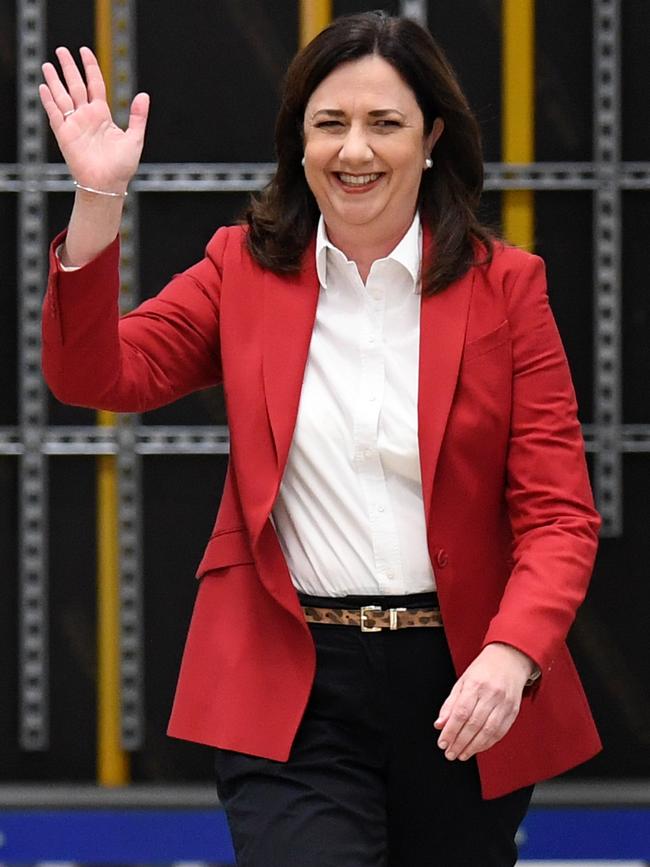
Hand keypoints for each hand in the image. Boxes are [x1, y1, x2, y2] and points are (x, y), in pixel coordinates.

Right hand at [39, 46, 148, 193]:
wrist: (108, 184)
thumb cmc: (122, 166)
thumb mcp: (135, 138)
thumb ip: (138, 116)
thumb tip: (144, 95)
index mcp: (102, 115)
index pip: (95, 85)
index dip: (90, 67)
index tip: (85, 51)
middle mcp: (87, 116)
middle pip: (76, 85)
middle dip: (69, 67)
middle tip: (62, 50)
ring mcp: (74, 124)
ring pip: (62, 96)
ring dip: (55, 80)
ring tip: (48, 65)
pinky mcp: (64, 134)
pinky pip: (55, 113)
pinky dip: (49, 100)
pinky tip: (44, 87)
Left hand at [433, 642, 533, 760]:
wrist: (509, 659)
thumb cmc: (483, 670)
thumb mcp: (462, 681)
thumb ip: (450, 704)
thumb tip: (440, 725)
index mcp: (475, 685)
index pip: (460, 713)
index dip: (451, 731)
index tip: (442, 743)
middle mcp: (491, 694)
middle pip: (473, 724)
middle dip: (460, 742)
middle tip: (450, 753)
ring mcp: (504, 703)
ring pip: (488, 731)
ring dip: (473, 747)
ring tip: (462, 754)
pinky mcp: (513, 711)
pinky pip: (500, 732)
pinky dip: (488, 743)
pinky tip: (477, 748)